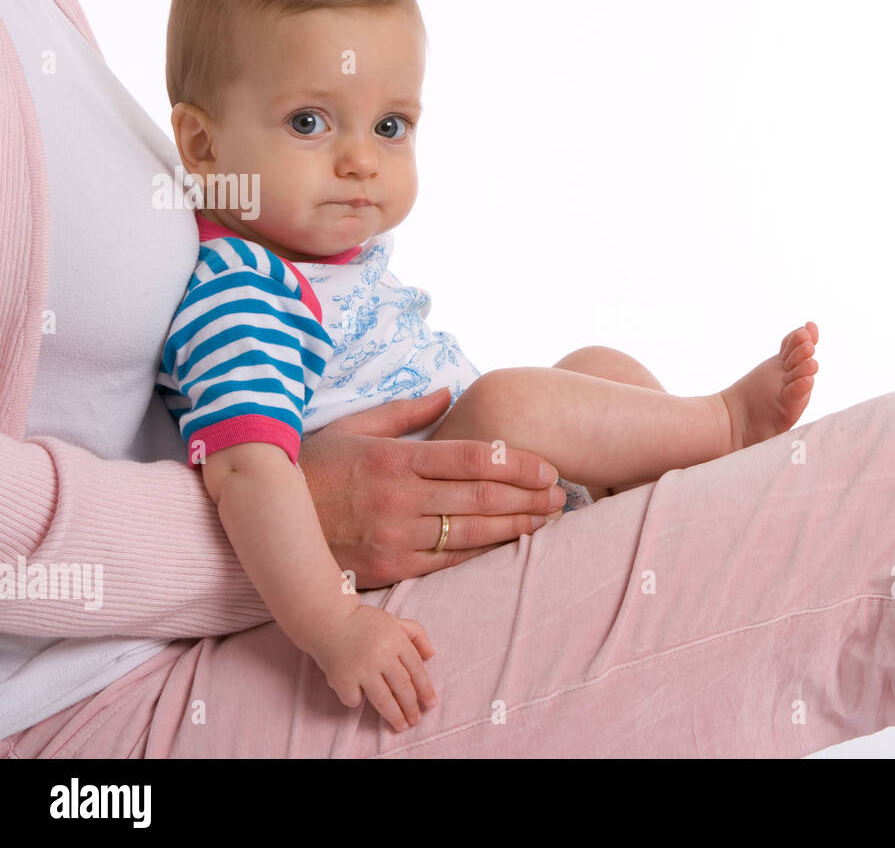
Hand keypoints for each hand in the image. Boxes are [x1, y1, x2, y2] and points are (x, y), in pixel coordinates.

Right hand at [298, 388, 567, 588]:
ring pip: (470, 533)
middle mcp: (397, 499)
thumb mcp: (354, 427)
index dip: (516, 464)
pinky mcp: (387, 571)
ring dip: (516, 527)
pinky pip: (446, 562)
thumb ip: (405, 412)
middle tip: (561, 496)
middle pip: (480, 497)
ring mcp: (392, 538)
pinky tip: (509, 544)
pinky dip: (482, 553)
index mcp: (393, 459)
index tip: (547, 467)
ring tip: (546, 520)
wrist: (264, 521)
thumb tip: (447, 392)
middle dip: (528, 497)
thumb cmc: (313, 467)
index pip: (471, 459)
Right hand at [307, 605, 436, 731]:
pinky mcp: (343, 678)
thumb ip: (416, 634)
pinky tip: (360, 699)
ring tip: (401, 725)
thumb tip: (431, 655)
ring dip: (394, 715)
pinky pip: (355, 699)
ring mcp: (362, 668)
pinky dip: (358, 700)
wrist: (328, 621)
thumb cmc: (363, 622)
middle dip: (411, 707)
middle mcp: (381, 655)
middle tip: (416, 720)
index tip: (431, 704)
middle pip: (402, 687)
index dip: (425, 689)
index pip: (416, 670)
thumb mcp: (394, 621)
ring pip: (384, 699)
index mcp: (396, 640)